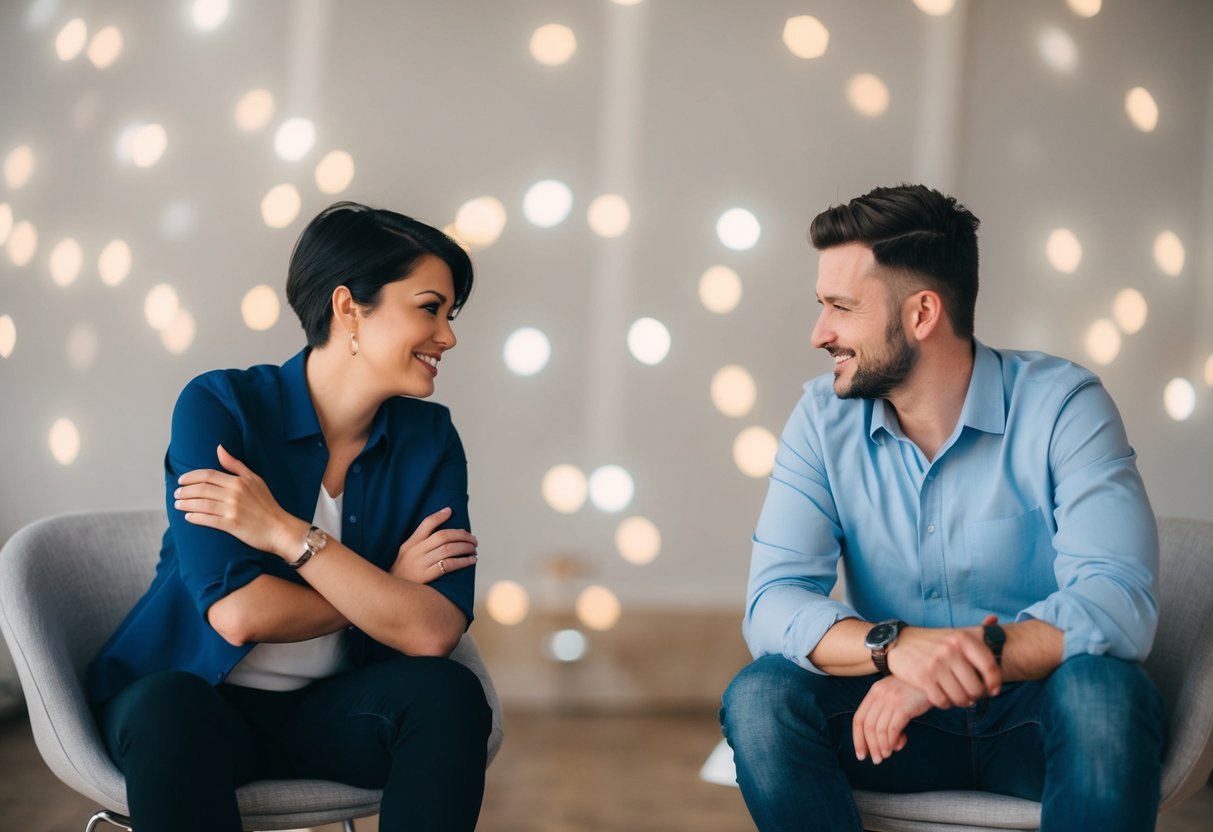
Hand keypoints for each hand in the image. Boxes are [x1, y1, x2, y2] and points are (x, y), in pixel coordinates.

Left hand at [174, 445, 296, 556]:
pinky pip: (208, 520)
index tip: (181, 480)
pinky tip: (188, 517)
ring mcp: (232, 510)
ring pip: (201, 504)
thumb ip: (235, 465)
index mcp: (239, 482)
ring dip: (186, 503)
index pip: (208, 475)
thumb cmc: (267, 504)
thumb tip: (219, 448)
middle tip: (176, 493)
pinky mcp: (232, 525)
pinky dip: (195, 517)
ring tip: (178, 504)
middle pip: (202, 489)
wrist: (280, 528)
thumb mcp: (255, 479)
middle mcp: (234, 494)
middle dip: (185, 491)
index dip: (191, 477)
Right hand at [391, 507, 476, 583]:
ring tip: (474, 549)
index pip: (425, 524)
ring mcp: (419, 564)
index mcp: (409, 545)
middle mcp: (414, 552)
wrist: (391, 597)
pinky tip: (471, 561)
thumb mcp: (404, 558)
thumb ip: (418, 548)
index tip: (450, 511)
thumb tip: (442, 539)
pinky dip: (463, 561)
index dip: (439, 516)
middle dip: (462, 535)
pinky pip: (448, 565)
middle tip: (473, 539)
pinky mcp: (425, 577)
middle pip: (442, 536)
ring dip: (465, 547)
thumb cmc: (402, 578)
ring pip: (448, 549)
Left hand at [853, 675, 930, 764]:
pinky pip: (892, 729)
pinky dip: (892, 742)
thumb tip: (886, 743)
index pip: (858, 719)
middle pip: (867, 726)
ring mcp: (891, 700)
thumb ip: (887, 714)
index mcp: (874, 692)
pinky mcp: (903, 706)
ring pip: (879, 730)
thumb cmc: (915, 690)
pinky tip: (896, 747)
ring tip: (886, 756)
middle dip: (870, 746)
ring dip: (882, 747)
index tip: (861, 754)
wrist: (933, 676)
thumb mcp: (895, 696)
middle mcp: (879, 695)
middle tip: (876, 760)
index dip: (858, 739)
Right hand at [885, 616, 1001, 708]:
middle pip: (976, 687)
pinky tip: (944, 697)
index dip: (995, 682)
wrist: (898, 642)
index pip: (990, 666)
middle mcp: (951, 650)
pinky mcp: (923, 677)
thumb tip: (994, 620)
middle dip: (976, 696)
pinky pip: (942, 701)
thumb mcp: (954, 633)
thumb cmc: (933, 641)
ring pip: (960, 697)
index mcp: (962, 638)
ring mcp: (936, 665)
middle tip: (971, 695)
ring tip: (959, 697)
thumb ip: (977, 630)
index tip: (994, 689)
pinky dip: (945, 703)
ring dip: (961, 702)